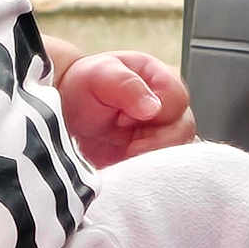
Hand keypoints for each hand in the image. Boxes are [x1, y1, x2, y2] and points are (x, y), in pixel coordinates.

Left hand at [57, 50, 195, 166]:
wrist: (65, 112)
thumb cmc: (83, 86)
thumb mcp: (100, 75)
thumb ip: (127, 85)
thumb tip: (153, 108)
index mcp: (158, 80)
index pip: (177, 100)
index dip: (155, 114)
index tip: (123, 120)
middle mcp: (165, 108)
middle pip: (183, 129)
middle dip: (155, 141)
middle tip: (127, 145)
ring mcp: (160, 134)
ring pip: (178, 152)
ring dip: (152, 158)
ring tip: (125, 156)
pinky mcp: (150, 157)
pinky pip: (166, 169)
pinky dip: (151, 172)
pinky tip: (130, 169)